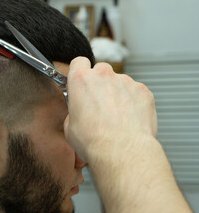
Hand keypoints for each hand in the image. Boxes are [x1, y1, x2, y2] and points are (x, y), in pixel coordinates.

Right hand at [63, 57, 191, 212]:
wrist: (122, 151)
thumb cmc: (95, 141)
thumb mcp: (69, 127)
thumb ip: (73, 111)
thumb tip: (79, 113)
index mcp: (81, 80)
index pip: (79, 62)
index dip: (80, 72)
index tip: (82, 82)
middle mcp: (104, 76)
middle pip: (100, 70)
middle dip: (100, 83)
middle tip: (99, 103)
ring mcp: (125, 81)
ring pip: (119, 82)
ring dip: (117, 94)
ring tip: (116, 117)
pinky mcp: (143, 91)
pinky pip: (135, 92)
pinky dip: (133, 101)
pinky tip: (129, 118)